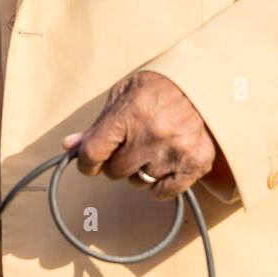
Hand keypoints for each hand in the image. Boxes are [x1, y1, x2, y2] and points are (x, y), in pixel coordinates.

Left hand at [62, 70, 231, 200]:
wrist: (208, 84)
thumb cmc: (161, 87)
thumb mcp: (125, 94)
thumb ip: (98, 124)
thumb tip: (69, 147)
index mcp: (131, 112)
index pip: (94, 153)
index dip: (86, 163)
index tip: (88, 163)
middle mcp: (153, 133)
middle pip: (115, 171)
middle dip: (117, 161)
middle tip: (131, 144)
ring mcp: (175, 150)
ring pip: (138, 182)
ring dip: (139, 170)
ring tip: (152, 148)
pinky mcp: (195, 164)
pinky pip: (162, 192)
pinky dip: (160, 184)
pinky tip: (165, 164)